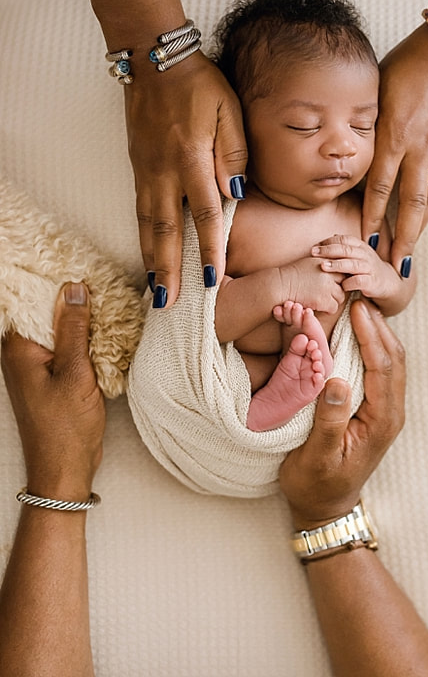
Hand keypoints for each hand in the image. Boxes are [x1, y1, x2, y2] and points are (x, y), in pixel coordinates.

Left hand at [0, 283, 104, 499]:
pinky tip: (102, 328)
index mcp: (18, 349)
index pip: (26, 300)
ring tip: (105, 297)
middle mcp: (21, 353)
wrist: (64, 468)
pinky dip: (81, 334)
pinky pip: (63, 343)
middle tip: (97, 277)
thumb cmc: (65, 427)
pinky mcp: (50, 375)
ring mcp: (35, 365)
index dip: (48, 279)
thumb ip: (73, 329)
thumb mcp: (75, 372)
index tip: (71, 261)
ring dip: (78, 314)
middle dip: (67, 294)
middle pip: (41, 310)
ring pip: (55, 326)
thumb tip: (74, 289)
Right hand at [127, 52, 246, 306]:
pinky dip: (144, 237)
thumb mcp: (230, 111)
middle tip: (171, 303)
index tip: (214, 277)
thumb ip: (234, 152)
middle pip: (166, 229)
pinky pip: (141, 210)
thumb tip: (235, 192)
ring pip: (148, 223)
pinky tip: (149, 254)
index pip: (204, 213)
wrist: (156, 61)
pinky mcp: (139, 167)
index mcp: (191, 159)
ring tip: (157, 291)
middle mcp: (165, 171)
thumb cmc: (201, 86)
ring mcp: (147, 171)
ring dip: (153, 259)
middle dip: (170, 268)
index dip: (209, 247)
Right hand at [279, 256, 345, 313]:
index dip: (339, 277)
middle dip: (338, 289)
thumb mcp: (310, 262)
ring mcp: (327, 286)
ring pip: (341, 297)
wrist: (278, 285)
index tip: (334, 282)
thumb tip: (337, 262)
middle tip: (328, 292)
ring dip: (333, 300)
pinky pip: (334, 307)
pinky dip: (327, 309)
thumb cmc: (291, 275)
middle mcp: (329, 272)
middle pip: (345, 283)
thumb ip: (324, 262)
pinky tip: (318, 306)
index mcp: (326, 261)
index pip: (343, 269)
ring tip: (322, 299)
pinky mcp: (323, 300)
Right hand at [279, 299, 404, 529]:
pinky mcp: (377, 408)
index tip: (359, 308)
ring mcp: (386, 410)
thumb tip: (337, 381)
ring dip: (377, 333)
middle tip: (360, 295)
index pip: (384, 368)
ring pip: (391, 362)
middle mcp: (390, 412)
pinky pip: (381, 370)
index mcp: (381, 421)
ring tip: (359, 305)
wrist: (326, 507)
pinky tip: (356, 332)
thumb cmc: (316, 484)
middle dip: (379, 326)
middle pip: (394, 359)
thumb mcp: (316, 457)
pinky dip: (372, 346)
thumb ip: (328, 421)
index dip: (372, 335)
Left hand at [313, 235, 401, 299]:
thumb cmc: (367, 268)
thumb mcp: (358, 254)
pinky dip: (348, 283)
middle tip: (314, 252)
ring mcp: (370, 268)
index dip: (329, 241)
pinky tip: (340, 286)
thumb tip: (331, 236)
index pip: (344, 239)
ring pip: (352, 264)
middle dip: (328, 250)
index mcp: (361, 246)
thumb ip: (346, 246)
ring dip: (336, 265)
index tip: (315, 246)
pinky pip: (359, 281)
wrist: (388, 282)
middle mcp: (366, 255)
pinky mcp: (372, 282)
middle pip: (346, 249)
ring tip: (322, 266)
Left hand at [362, 25, 427, 273]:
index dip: (370, 214)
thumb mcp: (377, 94)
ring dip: (418, 229)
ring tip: (410, 252)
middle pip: (407, 203)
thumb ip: (368, 126)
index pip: (379, 185)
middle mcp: (417, 148)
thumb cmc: (405, 68)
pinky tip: (426, 221)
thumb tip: (352, 150)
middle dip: (399, 236)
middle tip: (391, 263)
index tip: (364, 238)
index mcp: (393, 134)